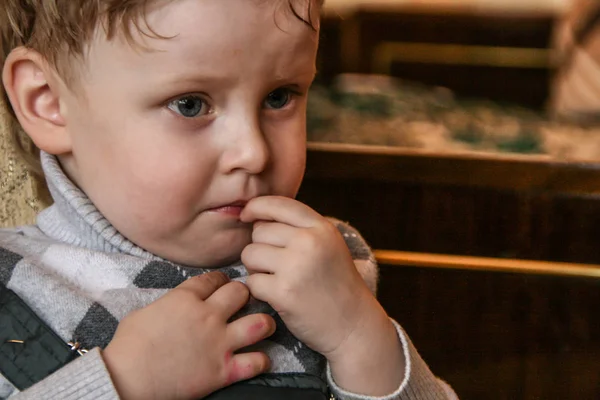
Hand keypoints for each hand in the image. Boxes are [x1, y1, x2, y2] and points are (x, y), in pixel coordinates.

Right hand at [102, 272, 275, 399]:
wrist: (127, 379)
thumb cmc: (128, 345)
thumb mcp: (145, 311)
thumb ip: (169, 303)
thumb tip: (177, 305)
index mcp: (186, 298)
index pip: (214, 278)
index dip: (221, 279)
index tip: (222, 284)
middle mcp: (208, 315)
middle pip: (241, 292)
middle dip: (244, 294)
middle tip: (242, 302)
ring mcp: (219, 342)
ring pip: (260, 323)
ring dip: (264, 323)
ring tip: (262, 325)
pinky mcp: (223, 370)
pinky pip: (257, 362)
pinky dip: (261, 361)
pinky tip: (258, 359)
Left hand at [240, 196, 374, 357]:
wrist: (353, 325)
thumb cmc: (336, 284)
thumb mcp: (328, 245)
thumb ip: (300, 228)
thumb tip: (257, 216)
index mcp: (321, 228)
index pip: (278, 204)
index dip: (256, 206)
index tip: (247, 215)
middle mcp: (309, 242)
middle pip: (259, 231)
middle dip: (260, 247)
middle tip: (276, 265)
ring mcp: (296, 267)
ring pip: (250, 254)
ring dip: (256, 268)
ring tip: (276, 278)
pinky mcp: (283, 292)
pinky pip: (251, 281)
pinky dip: (258, 290)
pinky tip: (277, 295)